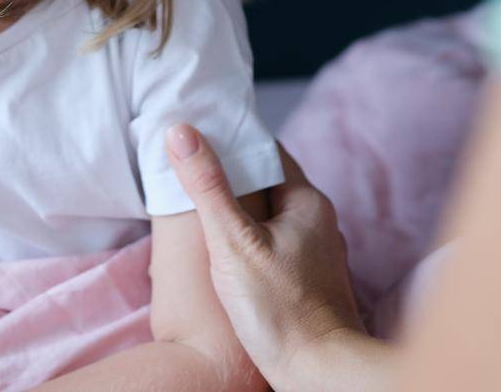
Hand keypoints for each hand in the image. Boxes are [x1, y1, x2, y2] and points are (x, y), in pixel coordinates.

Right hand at [164, 124, 365, 390]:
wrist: (318, 372)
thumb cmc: (280, 310)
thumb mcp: (232, 242)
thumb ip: (207, 186)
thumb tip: (182, 132)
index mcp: (306, 202)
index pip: (266, 152)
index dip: (231, 141)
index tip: (196, 136)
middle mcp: (318, 222)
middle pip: (267, 184)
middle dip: (230, 178)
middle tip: (188, 173)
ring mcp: (315, 253)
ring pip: (270, 217)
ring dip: (239, 212)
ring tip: (200, 212)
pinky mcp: (307, 281)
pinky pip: (274, 245)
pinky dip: (249, 241)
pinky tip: (225, 254)